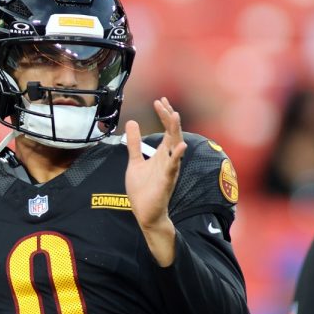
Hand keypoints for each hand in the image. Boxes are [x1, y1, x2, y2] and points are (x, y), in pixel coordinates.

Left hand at [125, 97, 187, 265]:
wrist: (145, 212)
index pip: (166, 130)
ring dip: (175, 131)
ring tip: (174, 115)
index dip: (164, 115)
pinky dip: (177, 156)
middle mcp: (168, 159)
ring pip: (176, 146)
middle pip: (173, 133)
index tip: (159, 101)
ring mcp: (169, 169)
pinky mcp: (167, 181)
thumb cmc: (143, 189)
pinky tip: (180, 146)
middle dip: (169, 117)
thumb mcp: (134, 161)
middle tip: (163, 102)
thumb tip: (132, 123)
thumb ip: (134, 143)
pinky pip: (173, 167)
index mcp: (161, 154)